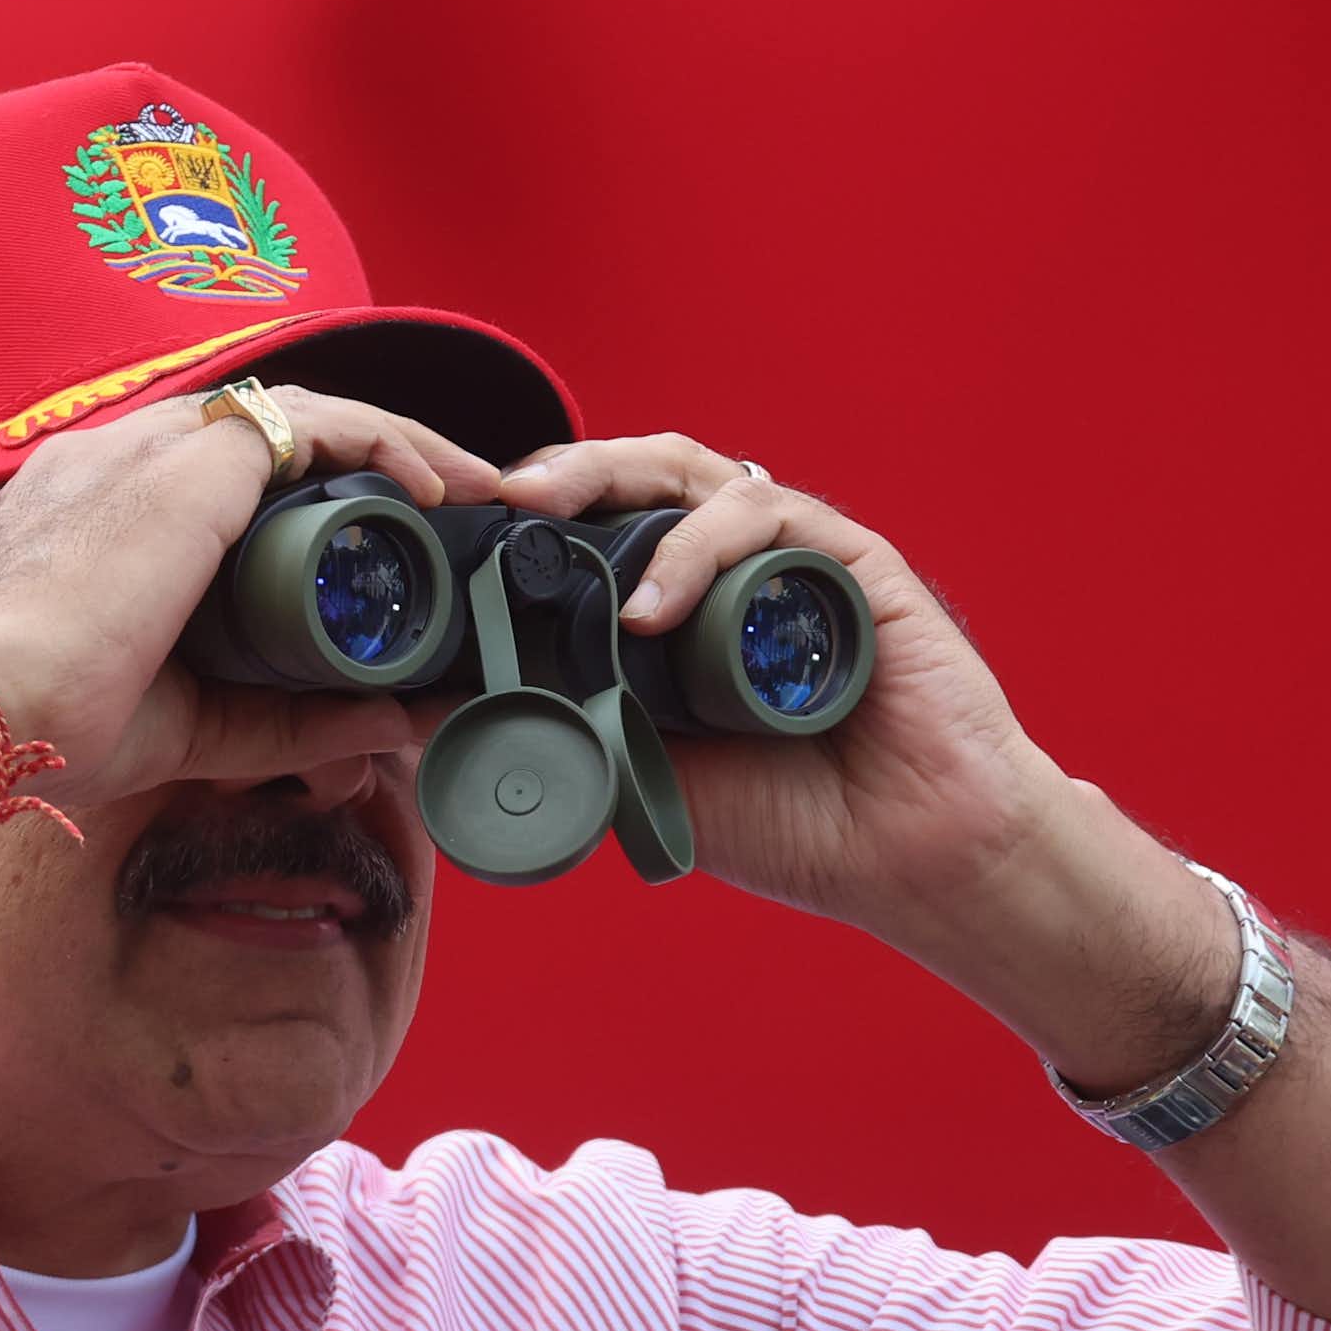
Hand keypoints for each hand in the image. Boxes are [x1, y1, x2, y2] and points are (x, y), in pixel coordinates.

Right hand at [0, 384, 500, 820]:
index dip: (312, 499)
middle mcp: (125, 458)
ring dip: (397, 449)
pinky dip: (385, 446)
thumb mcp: (199, 727)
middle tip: (449, 510)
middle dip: (372, 465)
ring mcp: (155, 447)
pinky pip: (315, 424)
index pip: (227, 478)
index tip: (381, 544)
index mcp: (105, 511)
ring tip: (466, 493)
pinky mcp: (191, 461)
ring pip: (306, 416)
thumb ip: (292, 721)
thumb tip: (393, 725)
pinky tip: (433, 489)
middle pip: (275, 436)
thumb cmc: (48, 728)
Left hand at [496, 434, 1068, 927]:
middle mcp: (735, 572)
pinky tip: (651, 609)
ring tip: (557, 535)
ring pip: (695, 476)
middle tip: (505, 499)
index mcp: (685, 612)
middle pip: (642, 479)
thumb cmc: (791, 822)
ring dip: (617, 490)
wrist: (908, 856)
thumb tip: (422, 718)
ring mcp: (793, 561)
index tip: (468, 535)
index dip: (540, 518)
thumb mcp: (638, 779)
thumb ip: (552, 737)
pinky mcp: (851, 564)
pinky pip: (764, 519)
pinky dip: (697, 550)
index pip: (604, 528)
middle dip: (567, 473)